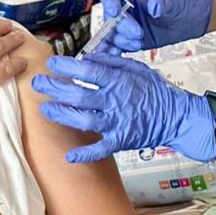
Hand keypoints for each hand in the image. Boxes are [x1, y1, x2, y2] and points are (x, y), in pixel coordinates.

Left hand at [31, 53, 215, 162]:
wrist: (176, 115)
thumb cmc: (156, 90)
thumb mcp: (135, 67)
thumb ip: (111, 62)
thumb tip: (87, 58)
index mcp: (119, 81)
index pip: (88, 72)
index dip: (67, 68)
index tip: (51, 64)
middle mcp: (115, 101)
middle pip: (79, 96)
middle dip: (55, 89)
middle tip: (39, 84)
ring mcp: (117, 122)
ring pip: (84, 120)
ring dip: (62, 115)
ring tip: (46, 109)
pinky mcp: (121, 140)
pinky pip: (101, 149)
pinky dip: (85, 154)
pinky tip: (70, 156)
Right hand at [99, 0, 213, 52]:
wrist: (192, 19)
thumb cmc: (183, 2)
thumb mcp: (175, 0)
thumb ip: (163, 2)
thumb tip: (154, 6)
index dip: (109, 1)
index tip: (114, 12)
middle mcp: (125, 9)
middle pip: (110, 17)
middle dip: (122, 27)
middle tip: (138, 34)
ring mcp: (127, 26)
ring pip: (112, 35)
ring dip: (122, 42)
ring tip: (138, 44)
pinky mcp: (131, 41)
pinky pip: (118, 48)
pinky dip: (118, 53)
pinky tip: (123, 56)